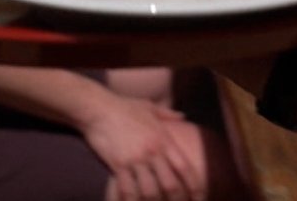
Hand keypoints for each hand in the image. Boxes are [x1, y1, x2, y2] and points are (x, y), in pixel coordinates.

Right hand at [81, 95, 208, 200]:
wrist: (97, 108)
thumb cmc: (124, 106)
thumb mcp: (150, 107)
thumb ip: (168, 114)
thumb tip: (183, 116)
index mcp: (164, 139)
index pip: (184, 167)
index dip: (194, 185)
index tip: (198, 197)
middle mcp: (152, 152)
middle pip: (170, 184)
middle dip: (176, 200)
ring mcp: (135, 160)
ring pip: (150, 191)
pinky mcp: (118, 165)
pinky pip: (127, 190)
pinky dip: (130, 200)